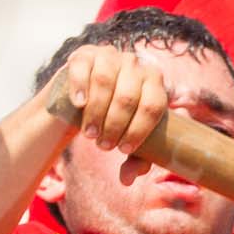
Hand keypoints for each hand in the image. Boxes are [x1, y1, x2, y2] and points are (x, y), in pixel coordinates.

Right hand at [56, 45, 173, 158]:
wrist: (84, 98)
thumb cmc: (114, 120)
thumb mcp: (128, 138)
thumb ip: (136, 159)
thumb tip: (128, 180)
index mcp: (155, 81)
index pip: (153, 105)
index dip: (139, 130)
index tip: (123, 150)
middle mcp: (135, 64)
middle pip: (127, 96)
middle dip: (114, 126)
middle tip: (103, 146)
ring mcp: (110, 55)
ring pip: (104, 82)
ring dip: (95, 112)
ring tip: (89, 134)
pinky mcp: (84, 54)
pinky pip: (83, 69)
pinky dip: (80, 88)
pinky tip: (79, 105)